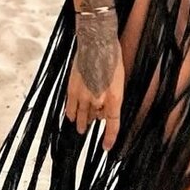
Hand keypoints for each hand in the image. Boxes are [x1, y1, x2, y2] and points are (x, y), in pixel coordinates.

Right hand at [65, 20, 124, 150]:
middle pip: (96, 118)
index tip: (106, 147)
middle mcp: (99, 100)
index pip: (112, 124)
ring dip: (82, 122)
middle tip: (93, 121)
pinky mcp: (72, 89)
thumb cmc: (113, 59)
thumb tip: (103, 110)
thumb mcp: (119, 81)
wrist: (97, 42)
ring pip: (82, 116)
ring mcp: (84, 96)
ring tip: (81, 128)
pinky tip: (70, 118)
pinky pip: (70, 108)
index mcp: (114, 98)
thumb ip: (112, 99)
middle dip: (96, 118)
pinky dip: (70, 114)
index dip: (109, 138)